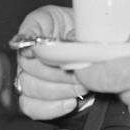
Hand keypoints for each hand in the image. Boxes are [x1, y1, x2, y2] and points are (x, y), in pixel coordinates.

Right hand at [15, 5, 87, 120]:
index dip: (34, 44)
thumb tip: (66, 40)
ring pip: (29, 87)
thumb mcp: (90, 21)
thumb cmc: (95, 37)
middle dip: (56, 72)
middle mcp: (30, 51)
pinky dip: (51, 107)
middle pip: (26, 65)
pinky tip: (70, 102)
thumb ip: (77, 25)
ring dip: (58, 89)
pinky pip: (32, 107)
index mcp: (41, 26)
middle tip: (79, 73)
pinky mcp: (37, 99)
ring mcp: (30, 75)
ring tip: (81, 87)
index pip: (25, 36)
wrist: (104, 56)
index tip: (51, 48)